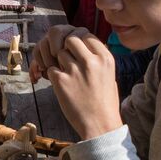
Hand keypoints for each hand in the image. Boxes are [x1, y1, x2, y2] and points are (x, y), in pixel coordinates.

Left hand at [31, 24, 120, 139]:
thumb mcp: (109, 75)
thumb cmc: (105, 102)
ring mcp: (76, 70)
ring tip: (66, 76)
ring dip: (59, 62)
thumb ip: (97, 58)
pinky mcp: (62, 81)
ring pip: (59, 53)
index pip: (86, 34)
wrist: (100, 125)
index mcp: (105, 58)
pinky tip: (61, 85)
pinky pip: (51, 69)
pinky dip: (53, 75)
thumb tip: (83, 45)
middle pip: (70, 39)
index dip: (79, 42)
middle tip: (67, 60)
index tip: (77, 51)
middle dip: (66, 48)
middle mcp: (91, 61)